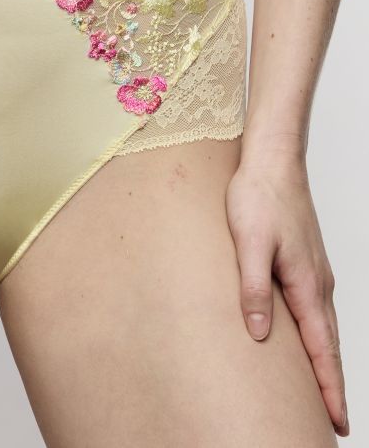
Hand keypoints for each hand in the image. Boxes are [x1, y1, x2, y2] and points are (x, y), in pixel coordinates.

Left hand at [225, 136, 347, 436]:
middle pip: (329, 344)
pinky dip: (316, 332)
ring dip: (324, 359)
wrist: (270, 163)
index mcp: (306, 284)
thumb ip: (253, 288)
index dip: (329, 388)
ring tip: (322, 387)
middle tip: (333, 419)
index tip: (336, 421)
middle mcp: (316, 282)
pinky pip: (314, 307)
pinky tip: (306, 335)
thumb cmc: (258, 198)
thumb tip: (259, 334)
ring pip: (323, 326)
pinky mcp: (303, 260)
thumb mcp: (248, 244)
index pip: (321, 349)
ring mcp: (313, 271)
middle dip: (332, 383)